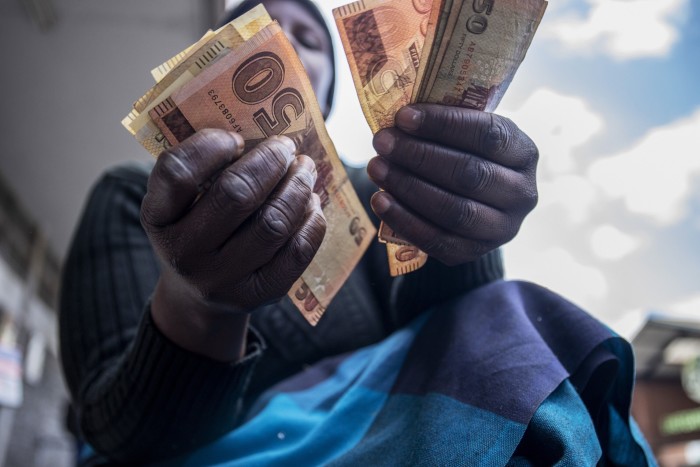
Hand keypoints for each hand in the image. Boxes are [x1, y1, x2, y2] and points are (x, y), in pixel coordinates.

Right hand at [141, 129, 325, 359]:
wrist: (198, 298)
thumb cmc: (195, 232)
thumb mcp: (179, 206)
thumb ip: (203, 170)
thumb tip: (260, 131)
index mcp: (158, 219)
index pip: (177, 172)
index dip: (210, 146)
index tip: (237, 138)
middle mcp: (185, 253)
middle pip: (236, 195)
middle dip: (270, 161)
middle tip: (286, 147)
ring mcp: (223, 279)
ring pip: (273, 223)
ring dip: (297, 187)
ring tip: (305, 170)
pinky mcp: (259, 295)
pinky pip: (297, 252)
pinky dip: (312, 221)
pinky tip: (312, 204)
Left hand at [368, 104, 537, 266]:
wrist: (471, 201)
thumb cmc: (463, 155)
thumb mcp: (466, 135)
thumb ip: (443, 126)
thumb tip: (400, 119)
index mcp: (523, 153)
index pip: (488, 135)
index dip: (444, 125)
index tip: (404, 117)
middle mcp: (522, 193)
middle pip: (469, 174)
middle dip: (419, 156)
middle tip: (382, 142)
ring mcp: (501, 228)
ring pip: (454, 210)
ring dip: (408, 187)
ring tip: (376, 167)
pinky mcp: (474, 252)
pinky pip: (437, 240)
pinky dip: (405, 220)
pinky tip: (380, 199)